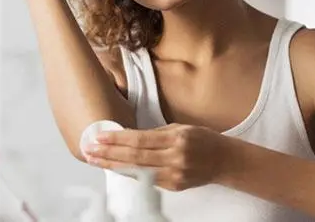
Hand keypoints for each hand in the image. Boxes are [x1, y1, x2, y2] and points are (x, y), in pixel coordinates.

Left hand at [83, 124, 228, 190]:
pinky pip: (146, 179)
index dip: (117, 139)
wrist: (225, 161)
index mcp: (176, 139)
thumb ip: (153, 133)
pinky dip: (129, 173)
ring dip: (113, 165)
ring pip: (137, 171)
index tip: (99, 136)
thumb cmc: (202, 140)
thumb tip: (126, 135)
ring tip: (95, 160)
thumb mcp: (179, 128)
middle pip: (135, 156)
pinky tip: (114, 168)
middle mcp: (175, 158)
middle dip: (109, 153)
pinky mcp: (174, 187)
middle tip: (89, 149)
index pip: (139, 139)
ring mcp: (175, 175)